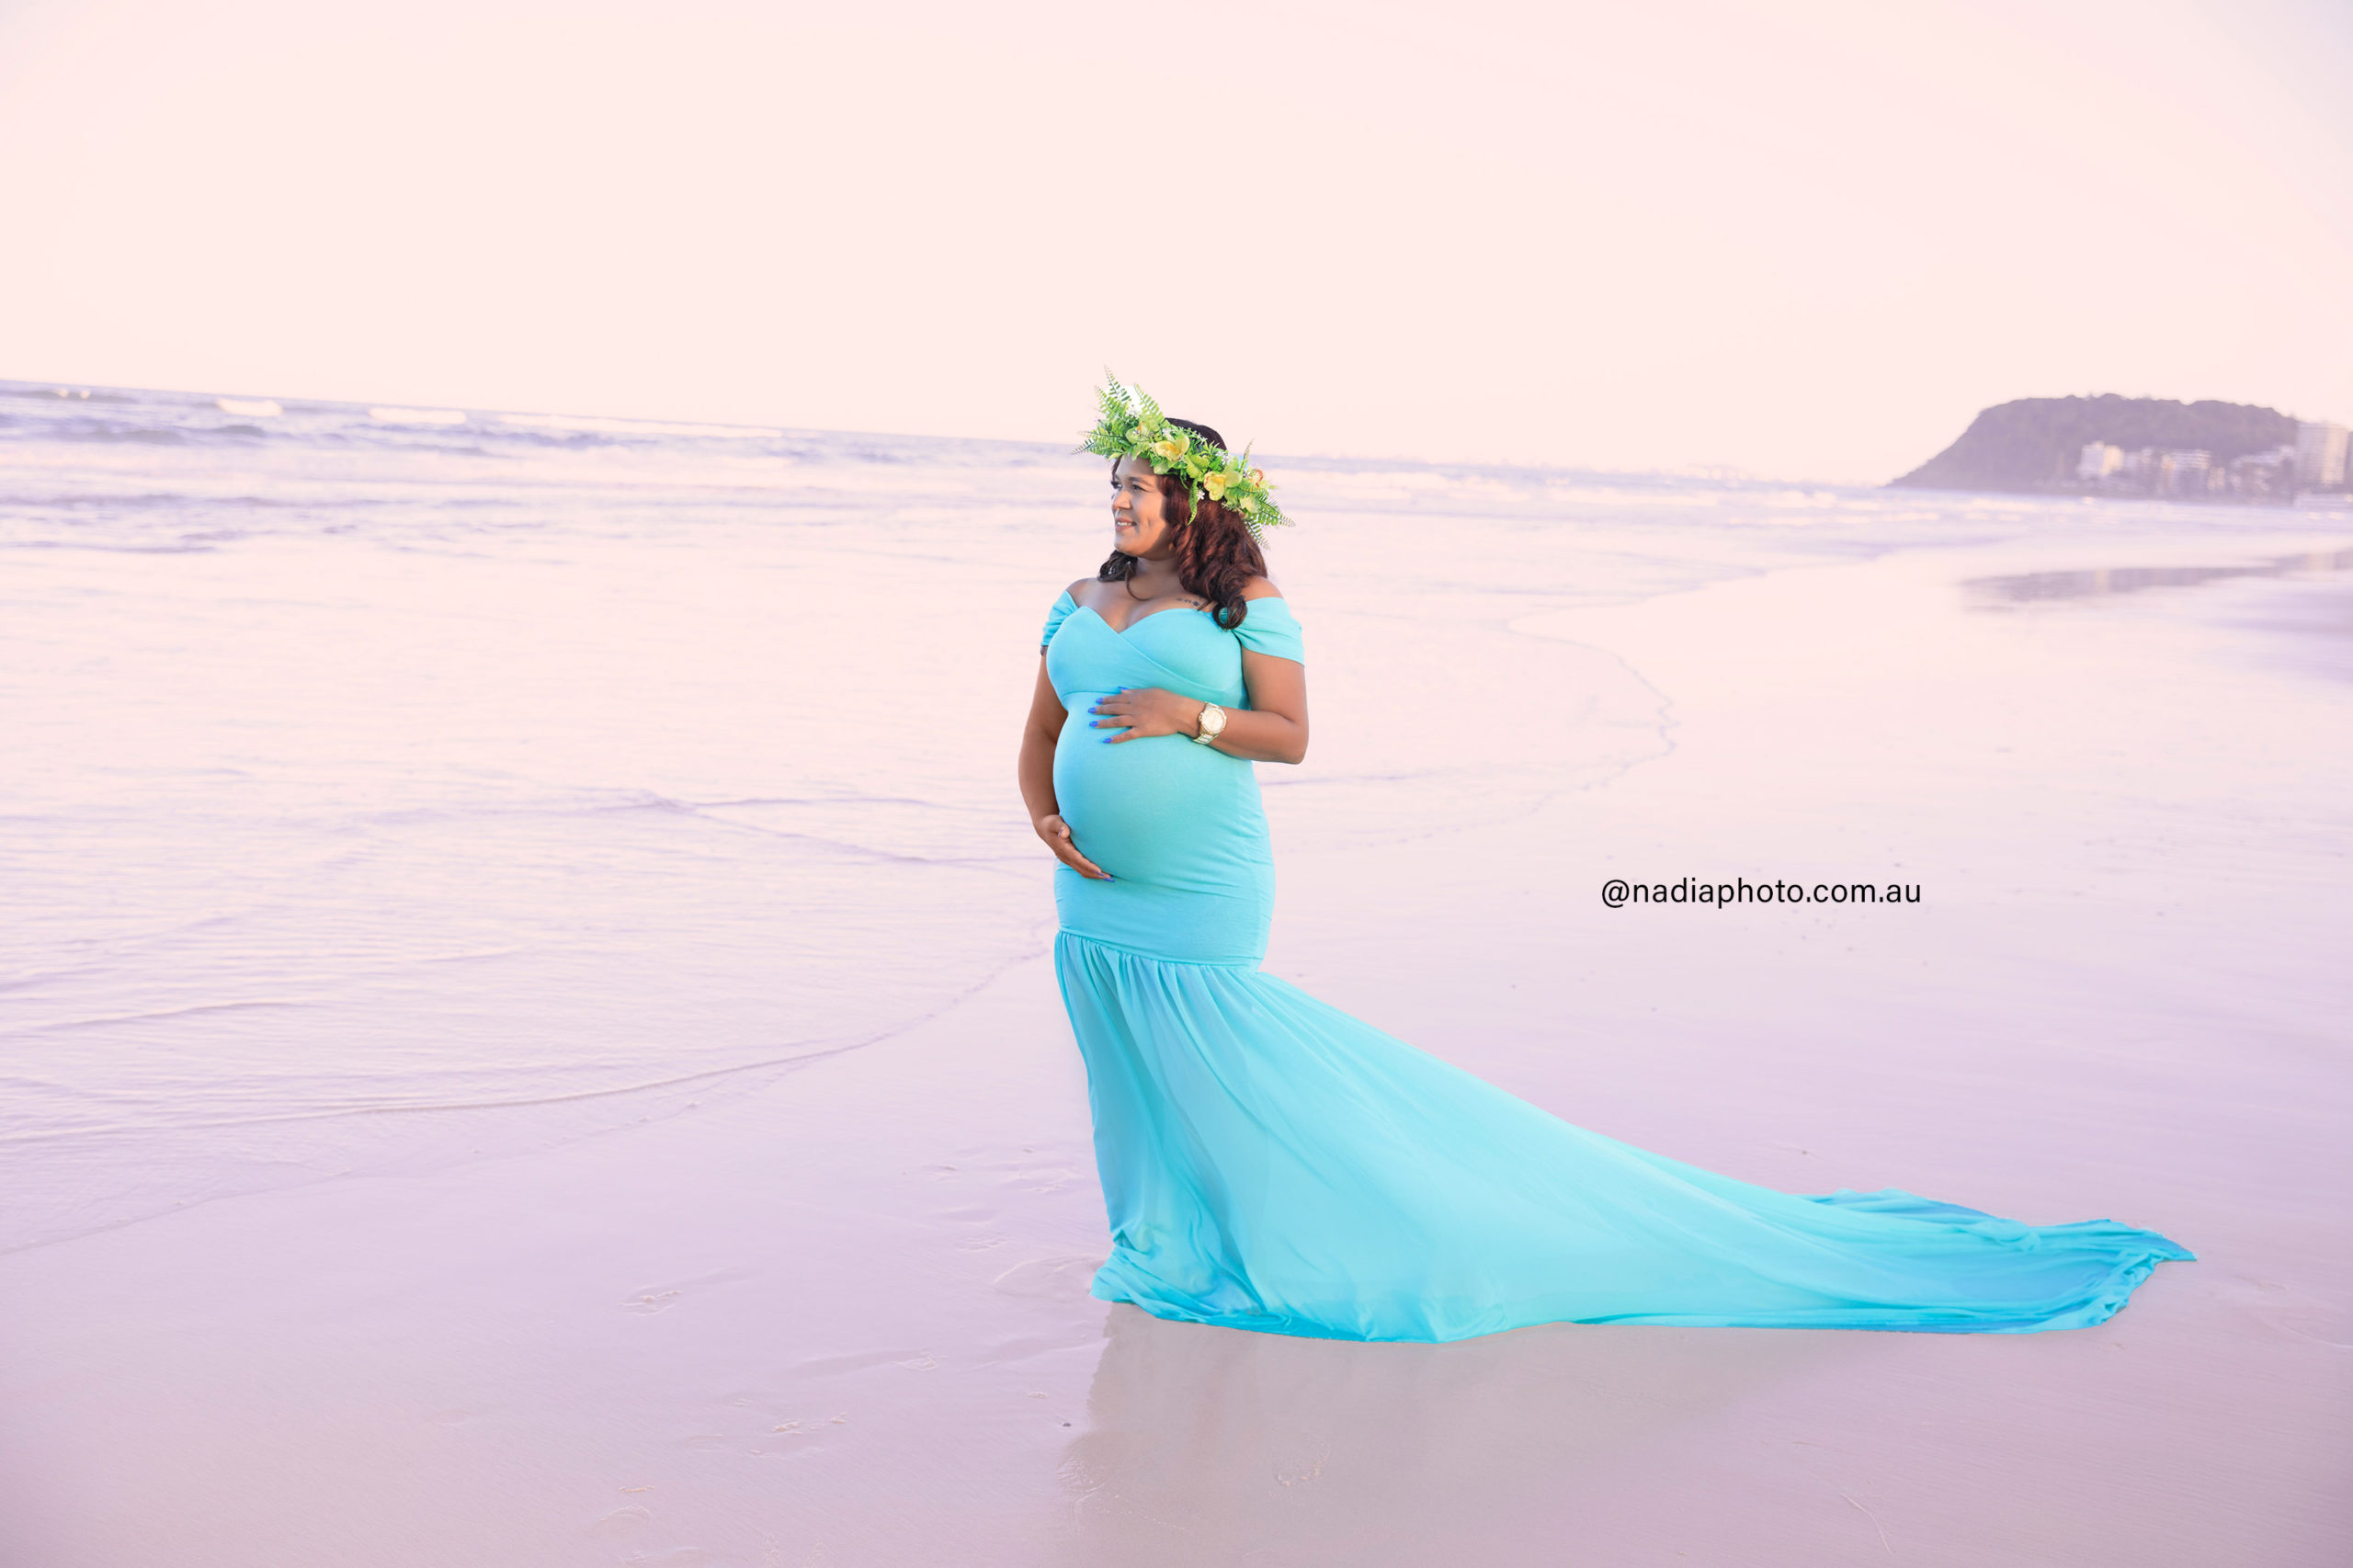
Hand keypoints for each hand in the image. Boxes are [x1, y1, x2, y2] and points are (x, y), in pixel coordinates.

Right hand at [1035, 814, 1110, 879]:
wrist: (1045, 829)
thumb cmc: (1051, 824)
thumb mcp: (1054, 823)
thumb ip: (1061, 827)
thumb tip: (1065, 832)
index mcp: (1062, 849)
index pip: (1077, 860)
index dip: (1088, 866)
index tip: (1099, 870)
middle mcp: (1064, 857)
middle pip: (1081, 869)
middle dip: (1095, 874)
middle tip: (1109, 877)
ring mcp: (1067, 860)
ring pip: (1082, 871)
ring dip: (1094, 875)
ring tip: (1108, 877)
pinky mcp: (1070, 860)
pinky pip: (1081, 869)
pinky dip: (1091, 872)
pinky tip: (1101, 872)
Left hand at [1088, 686, 1205, 743]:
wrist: (1180, 711)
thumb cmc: (1169, 699)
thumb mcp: (1151, 691)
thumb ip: (1134, 691)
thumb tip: (1121, 690)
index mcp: (1136, 697)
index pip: (1116, 698)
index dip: (1105, 700)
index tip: (1097, 701)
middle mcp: (1133, 708)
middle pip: (1113, 709)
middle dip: (1100, 710)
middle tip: (1089, 711)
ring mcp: (1137, 719)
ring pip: (1116, 721)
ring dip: (1103, 723)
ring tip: (1092, 725)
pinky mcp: (1142, 730)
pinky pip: (1126, 735)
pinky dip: (1116, 738)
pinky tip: (1106, 740)